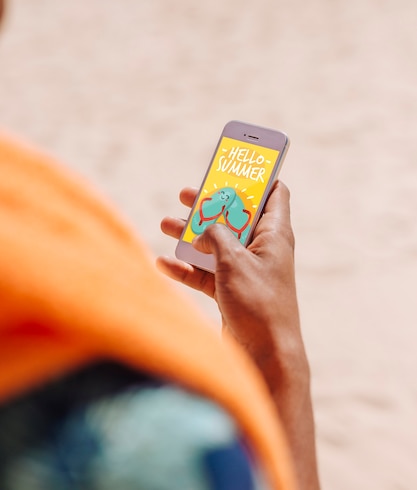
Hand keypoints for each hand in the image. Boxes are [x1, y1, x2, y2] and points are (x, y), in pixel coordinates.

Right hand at [158, 181, 300, 370]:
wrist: (266, 356)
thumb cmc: (258, 304)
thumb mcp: (234, 261)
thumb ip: (217, 235)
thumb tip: (205, 227)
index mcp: (274, 234)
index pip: (274, 194)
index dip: (258, 176)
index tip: (236, 164)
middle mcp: (262, 249)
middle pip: (235, 216)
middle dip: (210, 205)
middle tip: (186, 193)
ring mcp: (246, 270)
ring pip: (216, 243)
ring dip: (191, 235)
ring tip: (165, 224)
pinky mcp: (232, 291)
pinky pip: (206, 273)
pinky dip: (187, 268)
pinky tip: (163, 264)